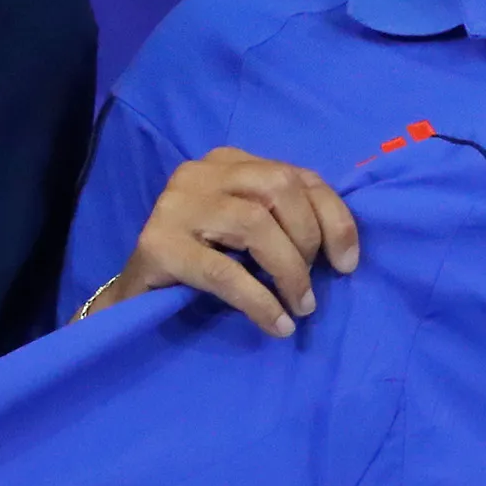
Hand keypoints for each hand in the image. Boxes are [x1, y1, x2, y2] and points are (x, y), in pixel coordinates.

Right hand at [97, 146, 359, 336]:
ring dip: (288, 271)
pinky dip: (258, 300)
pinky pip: (223, 271)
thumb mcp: (250, 233)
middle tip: (310, 288)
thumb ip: (286, 222)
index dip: (334, 218)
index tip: (348, 263)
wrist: (137, 296)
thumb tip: (344, 250)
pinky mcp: (157, 243)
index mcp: (229, 162)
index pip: (297, 175)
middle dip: (309, 240)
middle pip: (278, 188)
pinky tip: (276, 324)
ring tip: (299, 306)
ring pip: (254, 223)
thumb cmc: (204, 262)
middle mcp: (200, 172)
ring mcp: (175, 204)